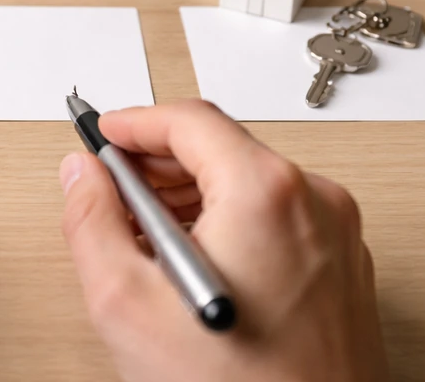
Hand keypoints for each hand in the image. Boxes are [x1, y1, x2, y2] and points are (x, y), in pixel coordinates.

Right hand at [59, 101, 388, 381]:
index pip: (190, 120)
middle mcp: (314, 201)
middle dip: (158, 164)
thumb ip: (92, 221)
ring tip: (147, 241)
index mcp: (267, 193)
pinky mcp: (342, 264)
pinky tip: (194, 265)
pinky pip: (276, 217)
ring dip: (191, 198)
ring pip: (248, 182)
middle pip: (221, 147)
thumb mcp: (128, 304)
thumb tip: (83, 175)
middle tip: (113, 192)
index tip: (103, 135)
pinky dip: (229, 224)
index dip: (135, 123)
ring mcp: (335, 233)